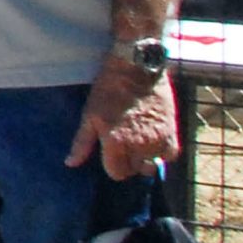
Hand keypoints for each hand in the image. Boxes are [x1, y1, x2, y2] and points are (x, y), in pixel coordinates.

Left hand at [67, 57, 178, 179]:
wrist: (136, 69)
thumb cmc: (108, 90)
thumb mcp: (89, 115)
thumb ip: (81, 143)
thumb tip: (70, 164)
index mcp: (116, 142)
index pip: (117, 173)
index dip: (112, 166)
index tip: (111, 155)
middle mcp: (139, 145)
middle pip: (135, 171)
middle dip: (128, 163)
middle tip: (124, 147)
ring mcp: (157, 139)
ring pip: (153, 165)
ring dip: (146, 159)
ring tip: (138, 144)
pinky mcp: (172, 131)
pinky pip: (170, 154)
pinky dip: (163, 152)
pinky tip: (154, 142)